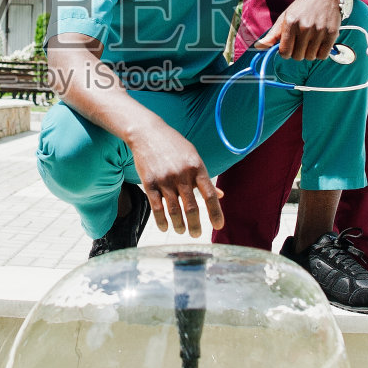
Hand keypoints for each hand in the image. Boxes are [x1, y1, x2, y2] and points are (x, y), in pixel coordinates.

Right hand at [125, 121, 224, 236]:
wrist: (147, 132)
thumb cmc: (174, 145)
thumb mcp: (193, 156)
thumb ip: (204, 177)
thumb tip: (220, 195)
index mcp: (196, 167)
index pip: (209, 194)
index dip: (215, 213)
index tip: (219, 226)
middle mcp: (181, 174)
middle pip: (191, 207)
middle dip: (195, 225)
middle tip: (197, 235)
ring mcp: (164, 179)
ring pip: (174, 210)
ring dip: (179, 225)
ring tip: (182, 231)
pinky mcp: (149, 183)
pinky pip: (157, 207)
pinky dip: (162, 221)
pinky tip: (165, 227)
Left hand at [256, 0, 341, 60]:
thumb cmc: (303, 7)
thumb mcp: (286, 16)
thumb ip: (272, 34)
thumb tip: (256, 47)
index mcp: (290, 22)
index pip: (284, 52)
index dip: (285, 52)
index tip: (289, 47)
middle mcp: (304, 26)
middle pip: (297, 56)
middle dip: (297, 52)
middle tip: (301, 42)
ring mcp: (319, 30)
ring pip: (310, 57)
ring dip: (310, 53)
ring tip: (311, 41)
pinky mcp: (332, 33)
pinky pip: (323, 55)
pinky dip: (321, 53)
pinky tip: (319, 43)